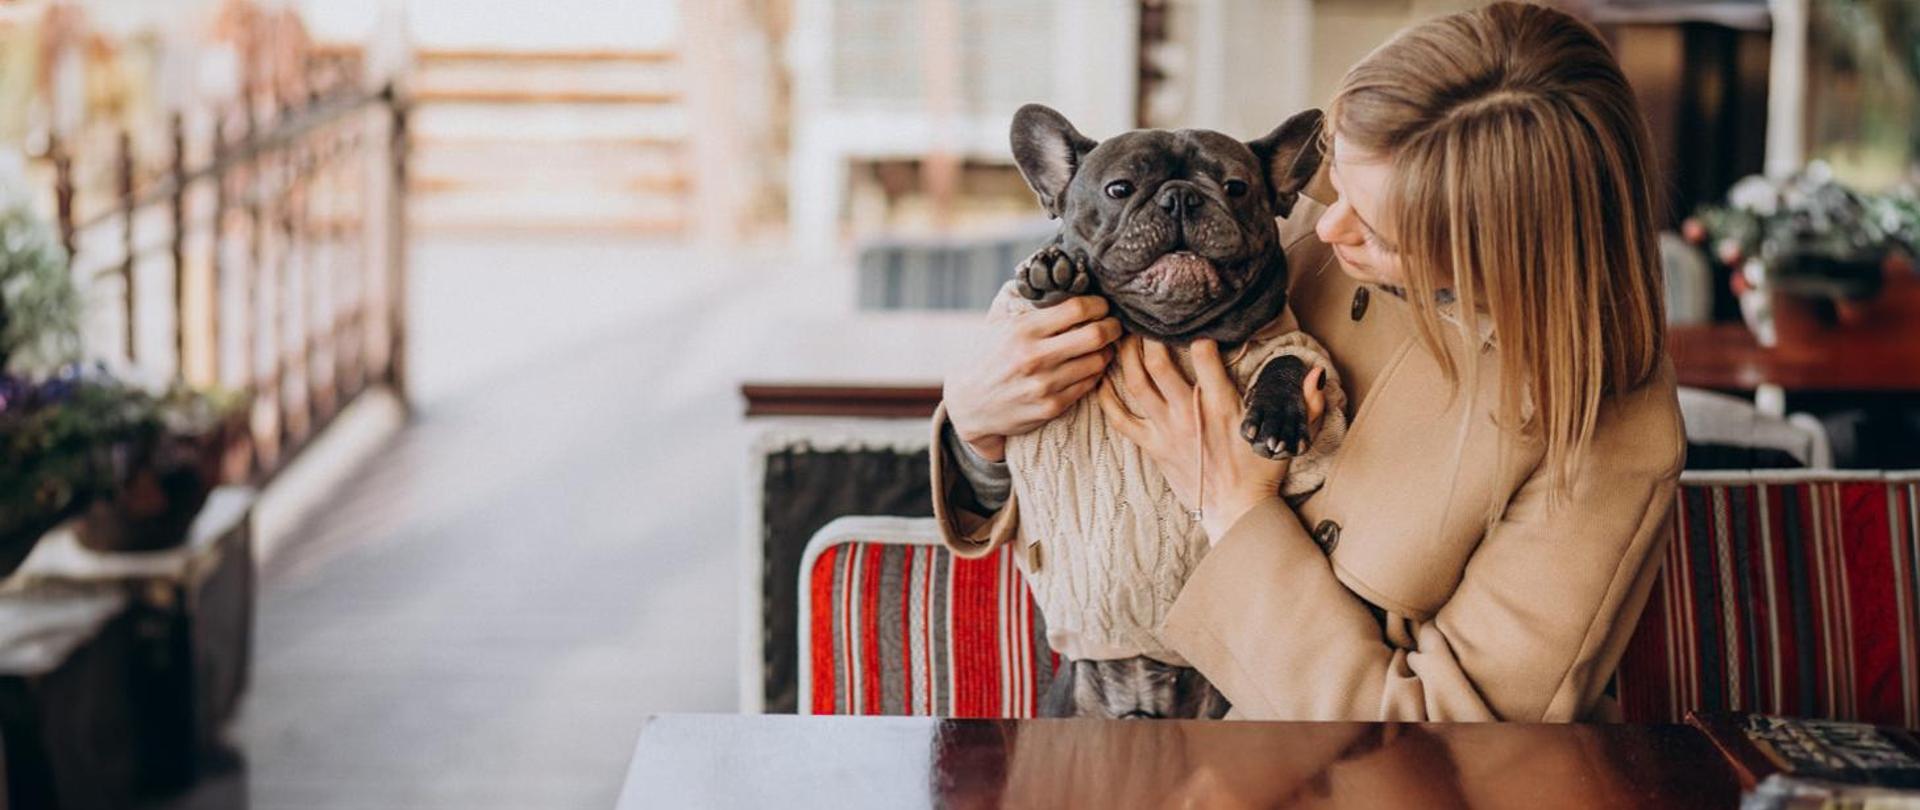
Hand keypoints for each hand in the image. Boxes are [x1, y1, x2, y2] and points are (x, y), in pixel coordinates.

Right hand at [944, 295, 1122, 461]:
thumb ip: (1024, 302)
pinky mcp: (1051, 407)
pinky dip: (1094, 373)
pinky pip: (1088, 385)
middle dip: (1113, 327)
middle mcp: (1034, 357)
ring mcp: (1044, 384)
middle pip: (1095, 335)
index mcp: (1022, 330)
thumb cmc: (987, 357)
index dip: (1098, 304)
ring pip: (1097, 362)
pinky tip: (1089, 367)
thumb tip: (1054, 274)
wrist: (969, 405)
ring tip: (1103, 346)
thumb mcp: (998, 324)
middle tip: (1114, 324)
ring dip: (1106, 351)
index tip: (1102, 305)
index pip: (1076, 309)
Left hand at [1097, 336, 1323, 542]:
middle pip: (1157, 364)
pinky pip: (1120, 419)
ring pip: (1135, 383)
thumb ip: (1308, 403)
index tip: (1195, 324)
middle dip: (1147, 335)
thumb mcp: (1290, 435)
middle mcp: (1189, 413)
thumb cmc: (1261, 471)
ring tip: (1121, 335)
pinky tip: (1099, 378)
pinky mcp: (1152, 446)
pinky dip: (1106, 398)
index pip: (1203, 357)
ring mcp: (1166, 430)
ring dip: (1124, 356)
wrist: (1236, 511)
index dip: (1196, 334)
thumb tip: (1317, 372)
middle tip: (1143, 317)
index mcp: (1222, 405)